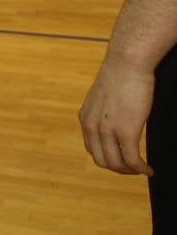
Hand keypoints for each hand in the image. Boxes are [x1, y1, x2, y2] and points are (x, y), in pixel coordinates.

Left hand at [79, 55, 154, 175]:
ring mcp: (107, 130)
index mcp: (85, 118)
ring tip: (142, 170)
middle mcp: (91, 126)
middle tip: (134, 169)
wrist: (127, 63)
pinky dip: (141, 169)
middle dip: (118, 169)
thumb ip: (105, 113)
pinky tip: (149, 170)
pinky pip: (132, 160)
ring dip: (130, 171)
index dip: (108, 158)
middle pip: (102, 161)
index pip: (92, 149)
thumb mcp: (104, 98)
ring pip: (116, 164)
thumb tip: (116, 122)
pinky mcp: (126, 132)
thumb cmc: (120, 76)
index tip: (122, 160)